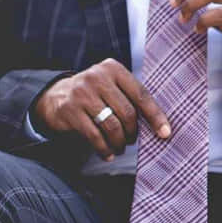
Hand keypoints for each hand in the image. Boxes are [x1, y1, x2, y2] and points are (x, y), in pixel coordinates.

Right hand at [31, 58, 170, 160]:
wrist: (55, 95)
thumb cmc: (96, 94)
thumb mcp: (113, 87)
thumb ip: (132, 98)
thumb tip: (161, 126)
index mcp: (113, 68)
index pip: (141, 95)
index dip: (155, 116)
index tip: (165, 133)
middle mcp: (97, 77)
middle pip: (127, 112)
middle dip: (133, 132)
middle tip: (132, 141)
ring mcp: (81, 93)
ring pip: (111, 126)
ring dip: (120, 142)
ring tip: (121, 148)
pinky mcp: (69, 110)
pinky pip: (94, 136)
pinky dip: (104, 148)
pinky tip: (108, 154)